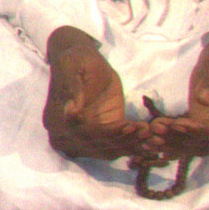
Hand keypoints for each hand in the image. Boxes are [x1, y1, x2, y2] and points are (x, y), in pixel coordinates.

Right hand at [41, 26, 146, 162]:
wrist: (81, 59)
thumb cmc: (78, 60)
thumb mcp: (73, 68)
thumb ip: (72, 90)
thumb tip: (71, 111)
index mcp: (56, 119)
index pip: (83, 136)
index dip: (107, 134)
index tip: (130, 126)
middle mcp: (65, 135)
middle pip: (97, 147)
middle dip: (125, 141)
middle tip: (148, 130)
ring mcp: (82, 137)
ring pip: (108, 151)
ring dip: (132, 145)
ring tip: (152, 133)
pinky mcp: (98, 134)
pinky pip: (114, 147)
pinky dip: (132, 145)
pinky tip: (147, 134)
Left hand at [154, 22, 208, 160]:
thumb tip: (205, 99)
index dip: (202, 130)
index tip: (177, 124)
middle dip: (184, 138)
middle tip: (155, 131)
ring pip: (203, 147)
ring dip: (176, 145)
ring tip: (151, 138)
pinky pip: (197, 144)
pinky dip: (177, 145)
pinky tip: (156, 145)